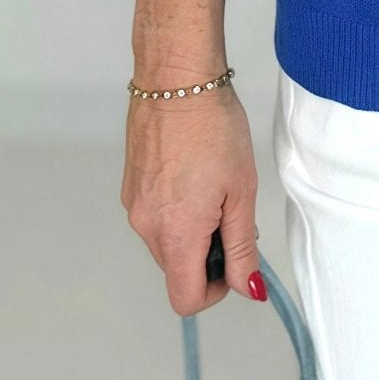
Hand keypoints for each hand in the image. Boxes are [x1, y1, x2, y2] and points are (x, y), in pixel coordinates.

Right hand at [121, 81, 264, 315]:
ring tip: (214, 187)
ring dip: (193, 231)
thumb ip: (243, 246)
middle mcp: (146, 226)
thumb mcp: (241, 193)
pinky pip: (155, 217)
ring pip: (167, 243)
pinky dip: (177, 211)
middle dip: (208, 255)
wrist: (176, 82)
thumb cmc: (215, 130)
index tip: (235, 261)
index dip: (216, 290)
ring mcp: (134, 206)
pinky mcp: (130, 187)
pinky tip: (194, 175)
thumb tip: (248, 288)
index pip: (186, 297)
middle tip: (231, 212)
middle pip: (177, 270)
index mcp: (176, 233)